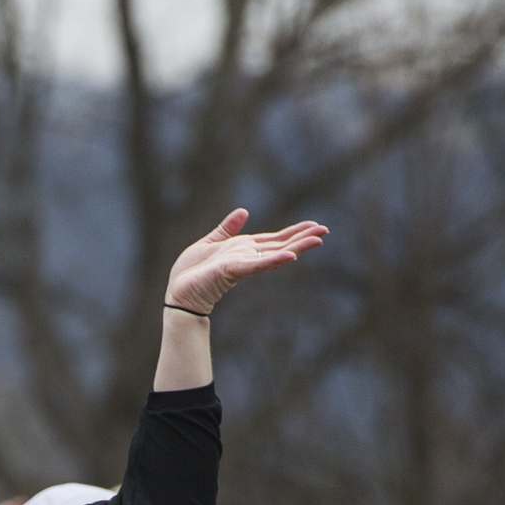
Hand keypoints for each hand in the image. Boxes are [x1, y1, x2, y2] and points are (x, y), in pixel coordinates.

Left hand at [163, 208, 327, 316]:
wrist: (179, 292)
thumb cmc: (191, 272)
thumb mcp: (210, 242)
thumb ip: (227, 229)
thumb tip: (243, 212)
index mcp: (244, 249)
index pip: (274, 238)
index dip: (294, 231)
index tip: (314, 225)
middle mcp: (248, 256)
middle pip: (281, 245)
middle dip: (303, 237)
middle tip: (326, 231)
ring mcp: (243, 264)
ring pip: (275, 253)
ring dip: (297, 247)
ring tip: (318, 240)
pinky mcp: (234, 271)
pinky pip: (257, 265)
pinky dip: (274, 260)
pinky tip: (292, 256)